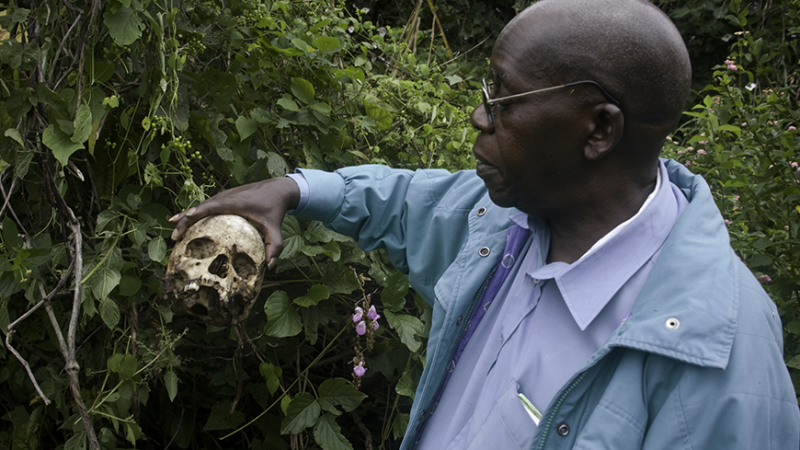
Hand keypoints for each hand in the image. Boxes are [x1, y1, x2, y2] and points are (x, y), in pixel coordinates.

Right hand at [169, 177, 300, 268]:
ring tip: (174, 232)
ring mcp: (224, 196)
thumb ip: (274, 245)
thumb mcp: (275, 227)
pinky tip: (187, 222)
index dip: (196, 213)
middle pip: (201, 207)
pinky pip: (206, 206)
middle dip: (185, 220)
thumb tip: (270, 266)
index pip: (211, 207)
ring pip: (201, 206)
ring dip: (187, 217)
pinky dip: (195, 214)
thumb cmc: (275, 207)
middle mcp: (226, 197)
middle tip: (174, 236)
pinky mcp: (224, 198)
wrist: (279, 188)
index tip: (183, 220)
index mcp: (235, 202)